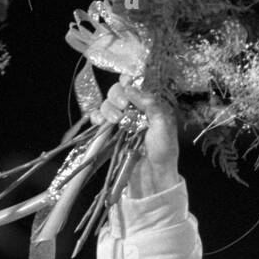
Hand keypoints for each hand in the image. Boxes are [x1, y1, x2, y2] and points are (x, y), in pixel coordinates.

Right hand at [91, 75, 179, 198]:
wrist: (152, 177)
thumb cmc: (163, 153)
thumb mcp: (162, 126)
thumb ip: (150, 104)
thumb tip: (131, 87)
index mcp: (150, 105)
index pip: (136, 84)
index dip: (128, 80)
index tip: (126, 84)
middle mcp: (135, 110)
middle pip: (118, 91)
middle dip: (117, 95)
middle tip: (122, 106)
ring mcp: (122, 121)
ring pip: (107, 103)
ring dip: (107, 108)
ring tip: (115, 120)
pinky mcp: (111, 133)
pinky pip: (98, 118)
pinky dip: (95, 116)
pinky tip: (98, 122)